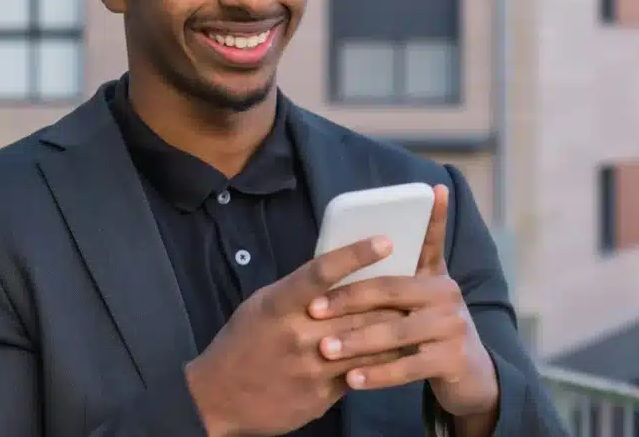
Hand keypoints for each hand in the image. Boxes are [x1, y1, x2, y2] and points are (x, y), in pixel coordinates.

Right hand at [185, 237, 406, 436]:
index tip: (385, 240)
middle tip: (421, 279)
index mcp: (278, 304)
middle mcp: (297, 333)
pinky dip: (384, 362)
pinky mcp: (322, 395)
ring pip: (368, 343)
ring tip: (421, 314)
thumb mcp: (261, 306)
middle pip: (358, 310)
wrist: (217, 398)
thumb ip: (297, 292)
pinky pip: (363, 374)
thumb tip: (338, 273)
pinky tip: (402, 352)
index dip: (355, 254)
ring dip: (397, 329)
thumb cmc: (242, 342)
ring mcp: (312, 367)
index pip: (321, 272)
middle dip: (392, 296)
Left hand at [307, 185, 499, 418]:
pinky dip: (377, 374)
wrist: (469, 378)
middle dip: (348, 299)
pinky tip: (351, 379)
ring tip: (325, 349)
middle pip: (391, 289)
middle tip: (313, 309)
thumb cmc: (426, 330)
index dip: (435, 215)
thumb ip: (391, 278)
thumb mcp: (416, 299)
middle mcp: (447, 293)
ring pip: (396, 330)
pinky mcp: (454, 359)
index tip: (433, 189)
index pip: (430, 239)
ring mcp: (453, 326)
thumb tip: (346, 258)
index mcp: (434, 274)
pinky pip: (408, 366)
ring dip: (356, 341)